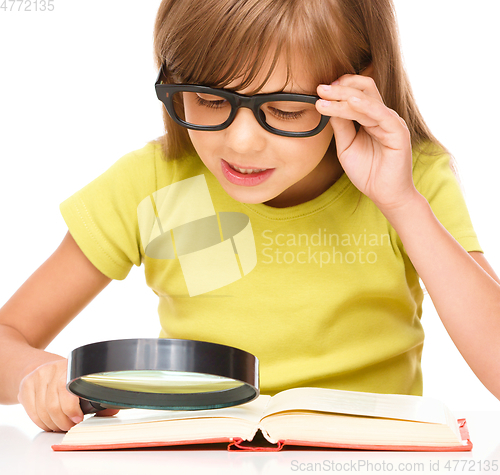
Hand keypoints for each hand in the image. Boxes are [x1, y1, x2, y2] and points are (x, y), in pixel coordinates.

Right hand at [17, 358, 117, 431]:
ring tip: (61, 426)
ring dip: (53, 424)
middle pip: (53, 404)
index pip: (66, 389)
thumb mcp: (82, 380)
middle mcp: (51, 369)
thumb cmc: (67, 378)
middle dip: (63, 421)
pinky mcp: (25, 386)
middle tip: (70, 426)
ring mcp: (36, 377)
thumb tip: (114, 407)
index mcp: (70, 366)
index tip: (78, 418)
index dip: (71, 408)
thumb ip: (98, 395)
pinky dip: (42, 423)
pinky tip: (50, 422)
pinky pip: (32, 412)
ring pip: (42, 411)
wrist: (41, 366)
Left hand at [316, 73, 417, 210]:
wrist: (385, 194)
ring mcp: (391, 122)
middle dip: (339, 87)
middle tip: (319, 88)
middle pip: (362, 89)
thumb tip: (327, 105)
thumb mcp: (346, 146)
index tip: (319, 91)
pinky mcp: (397, 131)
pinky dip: (364, 106)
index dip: (338, 90)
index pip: (356, 94)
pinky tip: (350, 102)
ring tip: (324, 96)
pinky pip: (380, 113)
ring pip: (366, 99)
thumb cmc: (367, 172)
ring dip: (343, 96)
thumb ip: (340, 126)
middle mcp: (382, 116)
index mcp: (371, 118)